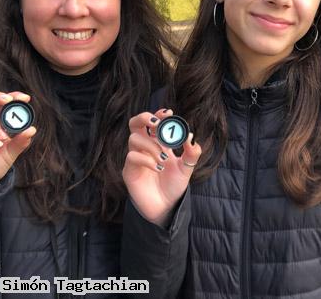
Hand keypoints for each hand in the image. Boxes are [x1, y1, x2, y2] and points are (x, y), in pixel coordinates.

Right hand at [123, 109, 201, 226]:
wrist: (166, 206)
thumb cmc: (174, 185)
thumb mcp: (187, 167)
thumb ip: (192, 153)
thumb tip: (190, 136)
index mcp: (158, 143)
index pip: (153, 123)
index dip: (158, 115)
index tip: (168, 113)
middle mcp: (145, 148)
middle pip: (135, 123)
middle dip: (144, 118)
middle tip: (156, 123)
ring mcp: (135, 158)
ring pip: (134, 139)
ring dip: (151, 145)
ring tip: (164, 159)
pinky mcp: (129, 171)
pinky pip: (132, 157)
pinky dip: (147, 160)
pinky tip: (158, 168)